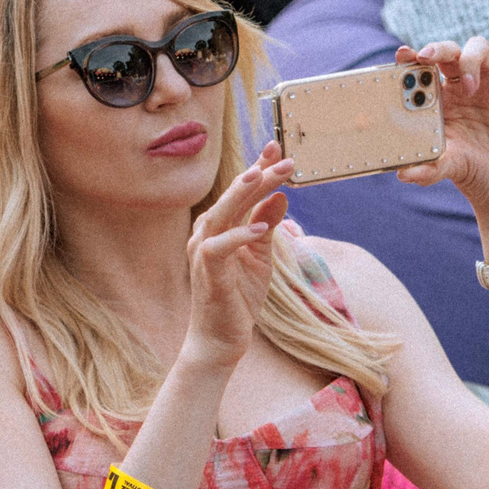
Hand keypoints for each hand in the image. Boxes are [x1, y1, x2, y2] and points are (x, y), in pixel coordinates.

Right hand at [183, 144, 293, 367]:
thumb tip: (281, 196)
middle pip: (233, 196)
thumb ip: (267, 226)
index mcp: (221, 227)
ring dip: (242, 194)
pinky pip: (220, 248)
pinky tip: (260, 227)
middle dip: (258, 174)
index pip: (241, 192)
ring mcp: (204, 252)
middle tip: (284, 159)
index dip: (258, 168)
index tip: (276, 148)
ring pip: (221, 214)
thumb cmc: (238, 298)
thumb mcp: (261, 258)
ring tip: (262, 176)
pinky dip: (239, 235)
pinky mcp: (208, 273)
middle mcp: (208, 234)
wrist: (221, 340)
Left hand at [393, 37, 488, 218]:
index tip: (403, 55)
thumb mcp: (448, 168)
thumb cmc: (472, 171)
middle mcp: (460, 86)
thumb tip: (403, 175)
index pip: (422, 67)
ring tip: (468, 87)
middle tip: (428, 57)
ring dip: (469, 60)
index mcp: (438, 99)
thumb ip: (428, 168)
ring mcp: (488, 84)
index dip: (412, 56)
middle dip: (438, 48)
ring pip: (478, 48)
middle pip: (448, 51)